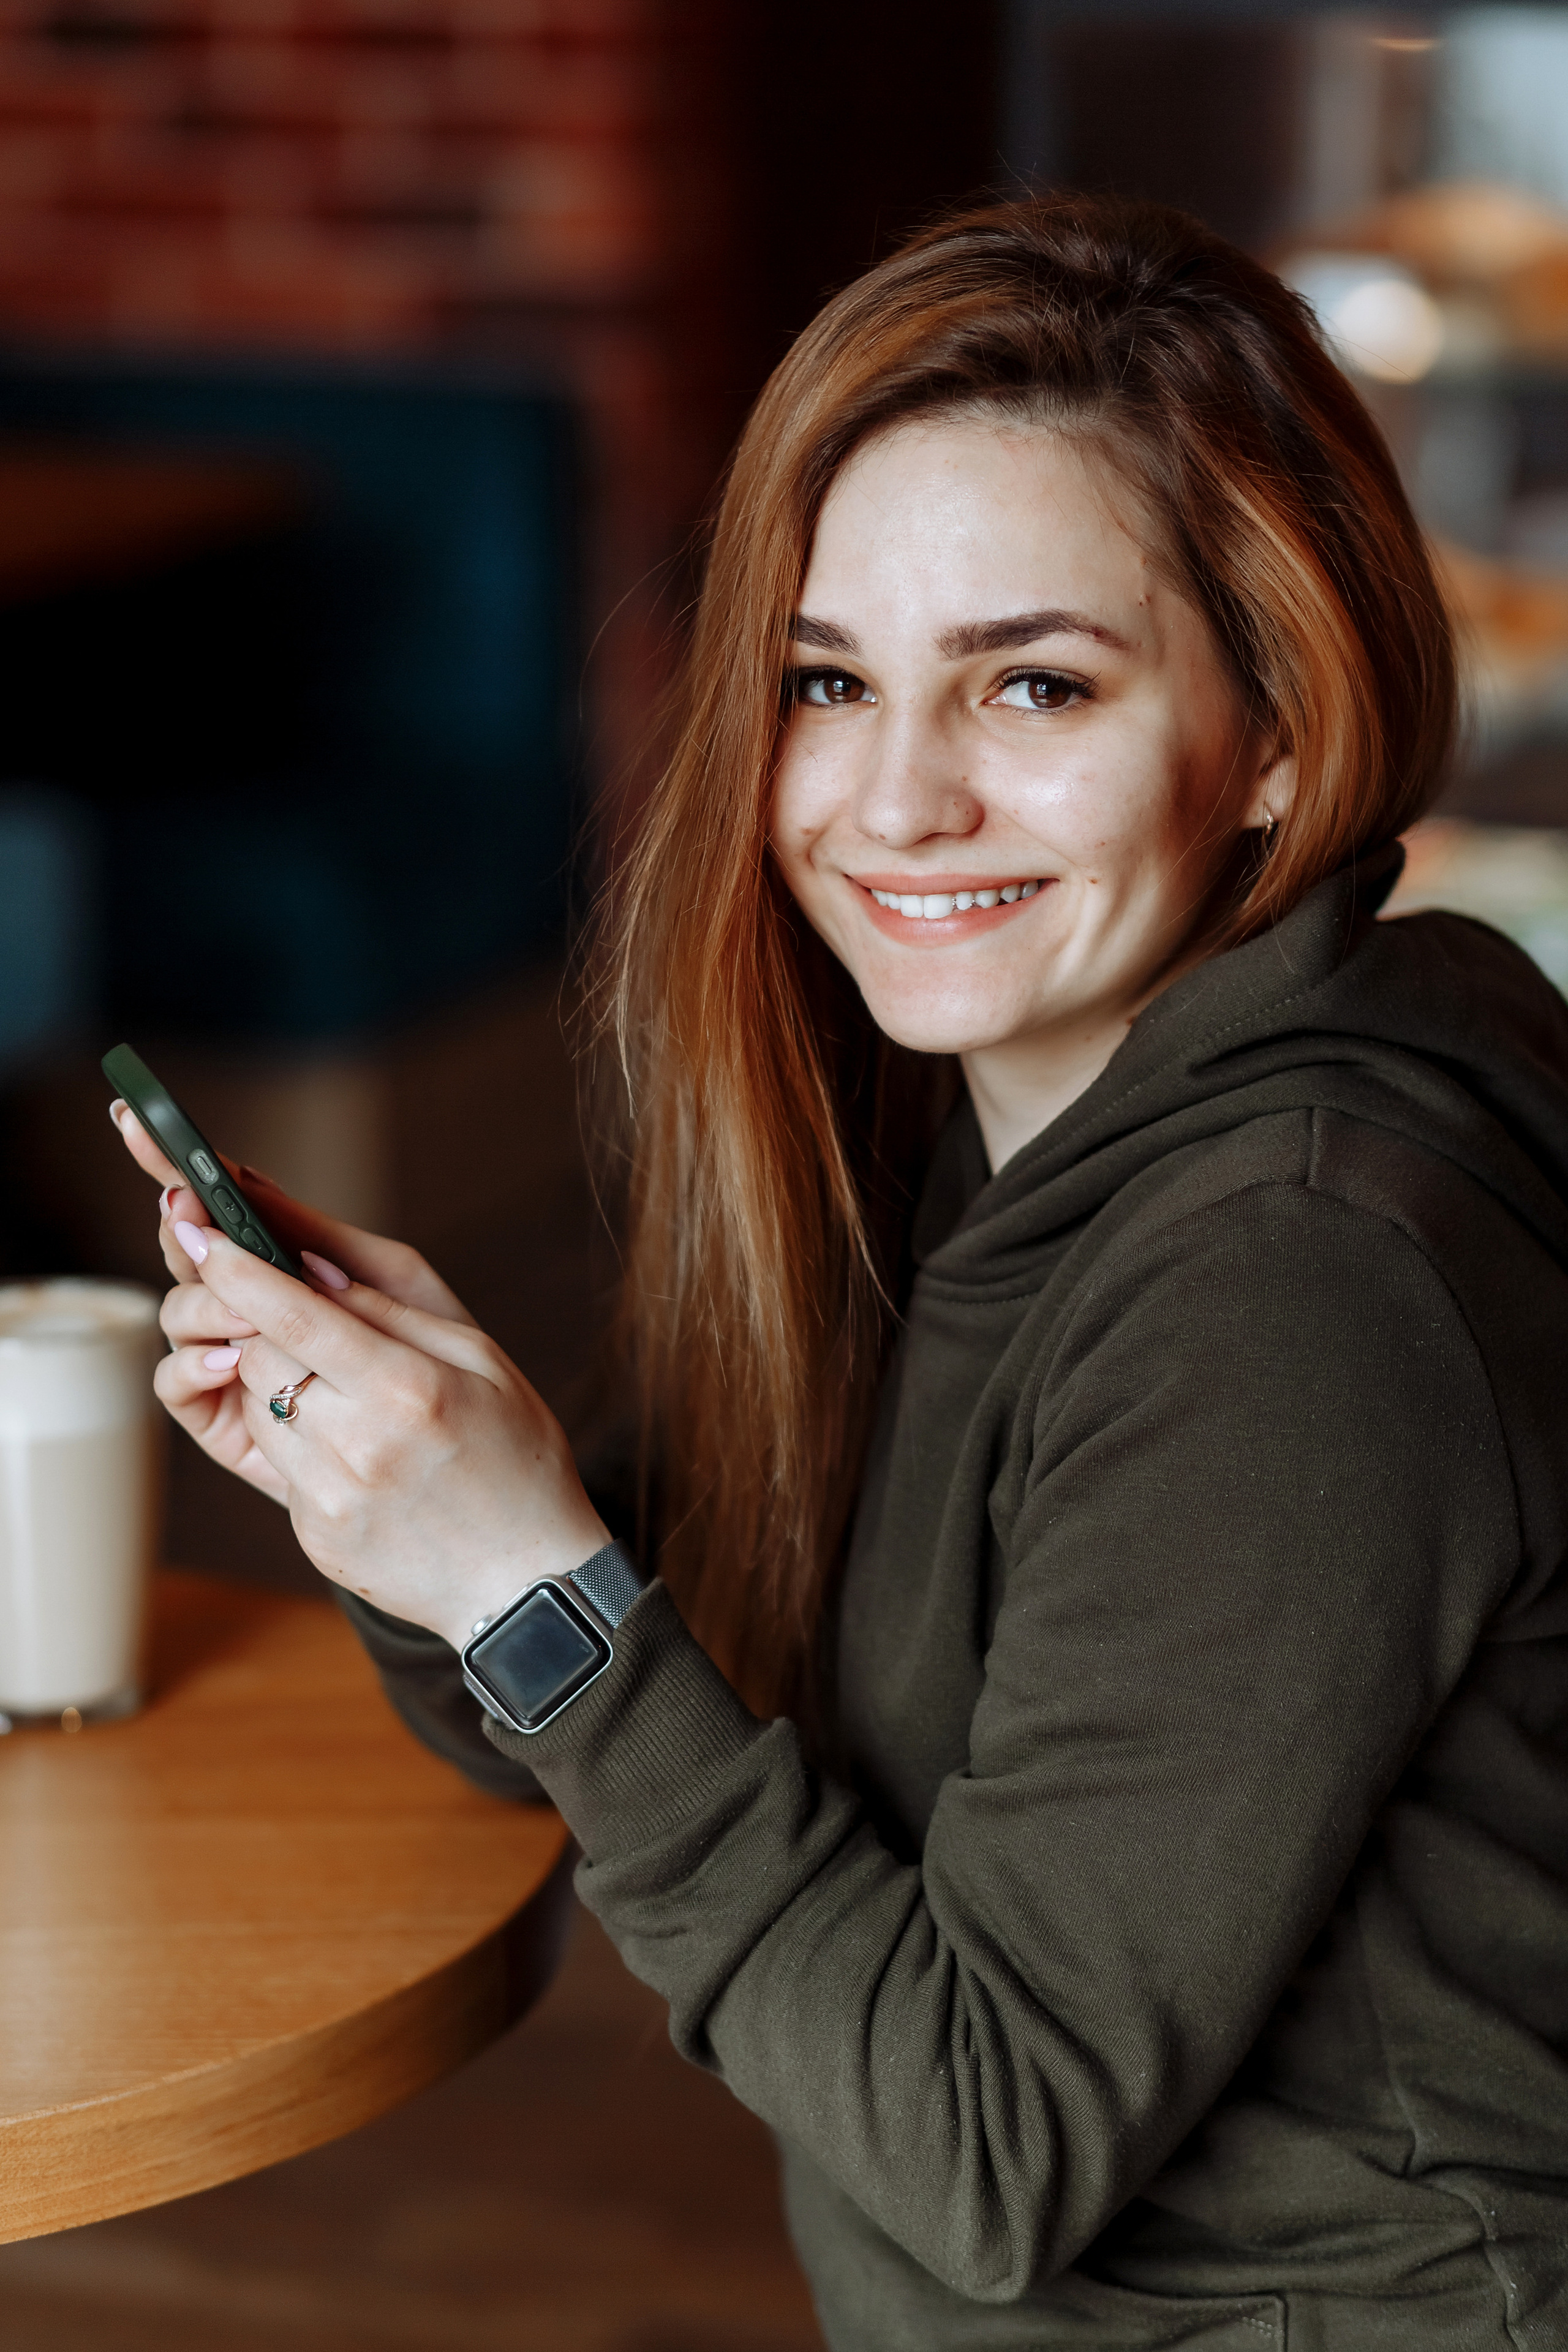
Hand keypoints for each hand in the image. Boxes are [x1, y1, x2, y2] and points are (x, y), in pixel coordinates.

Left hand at [110, 1097, 480, 1504]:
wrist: (527, 1578)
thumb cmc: (516, 1457)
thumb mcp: (482, 1361)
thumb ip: (392, 1312)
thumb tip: (311, 1269)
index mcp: (407, 1389)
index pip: (293, 1315)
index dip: (237, 1270)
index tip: (202, 1235)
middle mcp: (358, 1446)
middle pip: (257, 1357)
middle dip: (262, 1327)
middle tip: (304, 1323)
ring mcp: (330, 1498)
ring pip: (258, 1408)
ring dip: (280, 1385)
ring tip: (346, 1398)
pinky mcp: (314, 1536)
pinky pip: (277, 1463)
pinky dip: (301, 1442)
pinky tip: (359, 1456)